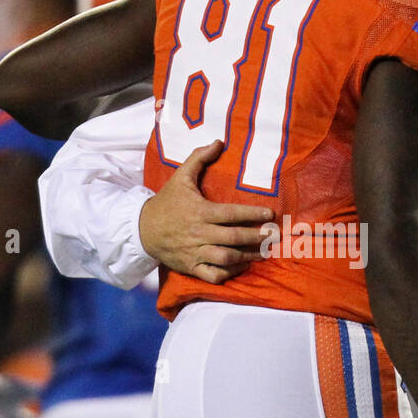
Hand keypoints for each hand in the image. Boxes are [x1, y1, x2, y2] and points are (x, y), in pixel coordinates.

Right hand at [139, 140, 275, 283]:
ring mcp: (195, 252)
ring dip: (248, 256)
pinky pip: (214, 274)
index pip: (231, 214)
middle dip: (257, 237)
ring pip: (226, 258)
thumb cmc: (167, 202)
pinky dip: (229, 273)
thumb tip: (218, 142)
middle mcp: (199, 233)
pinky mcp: (191, 267)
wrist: (142, 229)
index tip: (270, 213)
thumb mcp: (180, 177)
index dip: (253, 214)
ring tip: (264, 252)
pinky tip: (241, 266)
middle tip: (274, 236)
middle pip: (234, 237)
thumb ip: (199, 158)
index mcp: (200, 212)